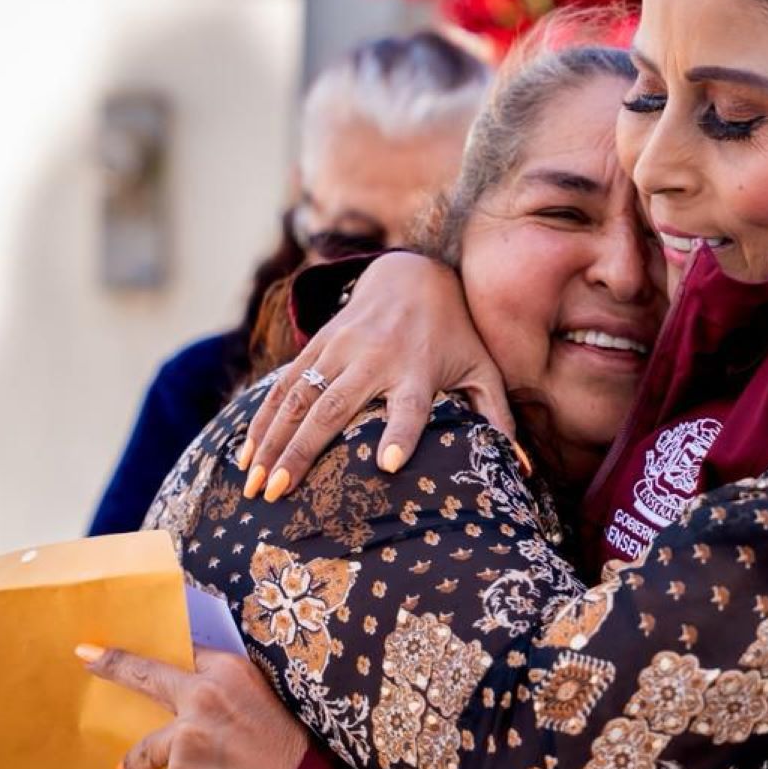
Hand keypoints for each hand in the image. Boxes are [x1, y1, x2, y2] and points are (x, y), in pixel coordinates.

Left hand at [75, 641, 310, 768]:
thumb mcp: (268, 704)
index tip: (131, 642)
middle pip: (147, 676)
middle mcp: (203, 698)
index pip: (185, 652)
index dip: (167, 649)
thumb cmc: (294, 753)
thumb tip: (192, 697)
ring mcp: (186, 739)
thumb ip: (229, 693)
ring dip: (139, 766)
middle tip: (88, 659)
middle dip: (114, 665)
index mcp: (231, 672)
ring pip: (149, 751)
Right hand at [237, 253, 518, 499]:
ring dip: (272, 442)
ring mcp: (340, 350)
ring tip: (254, 484)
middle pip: (336, 408)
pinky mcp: (317, 345)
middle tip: (280, 495)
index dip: (402, 432)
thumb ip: (498, 418)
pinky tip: (245, 454)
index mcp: (419, 369)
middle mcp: (375, 358)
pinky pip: (282, 385)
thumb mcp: (482, 370)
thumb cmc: (454, 336)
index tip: (390, 464)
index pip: (412, 405)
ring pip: (298, 398)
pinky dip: (262, 420)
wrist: (412, 274)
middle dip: (304, 452)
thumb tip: (522, 471)